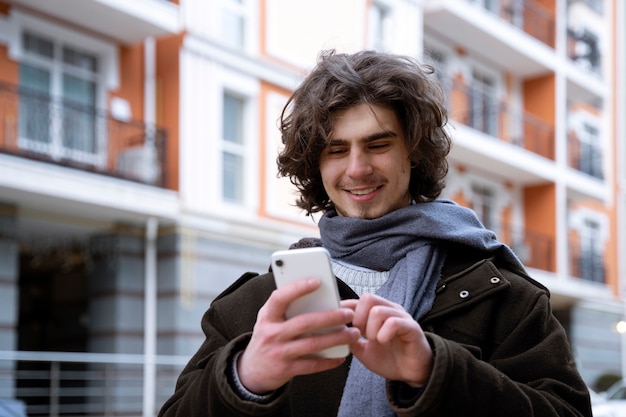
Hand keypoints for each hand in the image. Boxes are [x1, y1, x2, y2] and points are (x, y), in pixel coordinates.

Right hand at [237, 278, 359, 393]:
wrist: (252, 371)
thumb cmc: (268, 338)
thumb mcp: (270, 320)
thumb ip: (288, 309)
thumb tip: (321, 296)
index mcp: (267, 316)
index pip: (280, 297)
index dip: (297, 288)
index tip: (317, 281)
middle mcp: (272, 333)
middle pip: (304, 323)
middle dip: (330, 317)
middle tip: (348, 314)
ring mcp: (279, 352)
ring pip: (312, 344)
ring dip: (336, 338)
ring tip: (353, 334)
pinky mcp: (286, 369)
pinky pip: (312, 365)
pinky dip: (329, 361)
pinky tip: (341, 356)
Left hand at [342, 293, 432, 386]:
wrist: (411, 373)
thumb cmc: (390, 359)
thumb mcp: (364, 350)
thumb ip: (351, 340)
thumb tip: (336, 332)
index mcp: (379, 312)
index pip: (359, 300)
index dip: (346, 309)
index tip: (338, 322)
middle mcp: (390, 310)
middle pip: (368, 298)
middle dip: (359, 318)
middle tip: (362, 335)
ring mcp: (401, 317)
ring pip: (378, 310)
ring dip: (371, 329)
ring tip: (374, 340)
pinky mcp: (411, 327)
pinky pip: (393, 323)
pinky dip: (383, 334)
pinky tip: (384, 342)